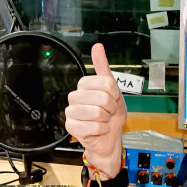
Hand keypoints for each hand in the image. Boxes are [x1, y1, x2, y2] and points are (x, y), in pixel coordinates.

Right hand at [65, 43, 126, 176]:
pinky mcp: (71, 127)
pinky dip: (102, 130)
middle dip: (111, 108)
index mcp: (84, 86)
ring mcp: (71, 112)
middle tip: (108, 113)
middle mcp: (74, 96)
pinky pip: (94, 126)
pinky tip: (99, 130)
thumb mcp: (113, 90)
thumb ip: (103, 69)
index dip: (114, 93)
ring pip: (98, 112)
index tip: (113, 99)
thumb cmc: (111, 116)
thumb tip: (97, 46)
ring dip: (107, 119)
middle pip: (102, 97)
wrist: (109, 139)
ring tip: (103, 121)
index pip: (105, 82)